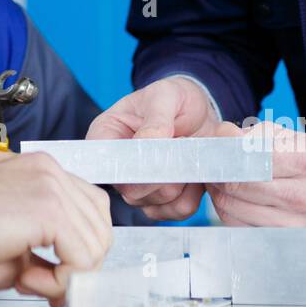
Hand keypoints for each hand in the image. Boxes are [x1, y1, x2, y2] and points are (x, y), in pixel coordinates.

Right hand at [0, 149, 112, 306]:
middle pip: (100, 227)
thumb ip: (46, 252)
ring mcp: (50, 186)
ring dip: (63, 275)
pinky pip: (81, 260)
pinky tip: (25, 277)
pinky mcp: (47, 208)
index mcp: (41, 172)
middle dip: (76, 265)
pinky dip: (58, 281)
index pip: (91, 211)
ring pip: (95, 246)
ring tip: (24, 277)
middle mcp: (50, 171)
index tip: (52, 275)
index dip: (78, 249)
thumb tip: (70, 277)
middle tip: (39, 282)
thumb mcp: (10, 241)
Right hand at [85, 75, 222, 219]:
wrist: (201, 113)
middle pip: (129, 189)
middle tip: (181, 143)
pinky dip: (191, 194)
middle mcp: (117, 166)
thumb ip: (156, 119)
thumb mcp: (166, 96)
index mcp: (106, 135)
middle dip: (162, 172)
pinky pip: (175, 210)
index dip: (130, 163)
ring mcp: (137, 187)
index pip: (104, 161)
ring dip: (178, 181)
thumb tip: (148, 142)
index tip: (157, 152)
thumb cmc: (176, 99)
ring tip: (187, 153)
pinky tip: (194, 172)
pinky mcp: (160, 201)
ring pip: (152, 202)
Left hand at [207, 120, 305, 226]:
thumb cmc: (302, 161)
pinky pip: (236, 225)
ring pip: (232, 208)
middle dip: (218, 174)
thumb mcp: (284, 137)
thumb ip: (250, 135)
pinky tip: (232, 198)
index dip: (225, 154)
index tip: (214, 150)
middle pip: (239, 186)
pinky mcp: (280, 240)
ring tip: (222, 180)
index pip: (251, 160)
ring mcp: (294, 224)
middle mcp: (305, 197)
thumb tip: (222, 136)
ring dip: (219, 193)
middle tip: (212, 165)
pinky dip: (227, 210)